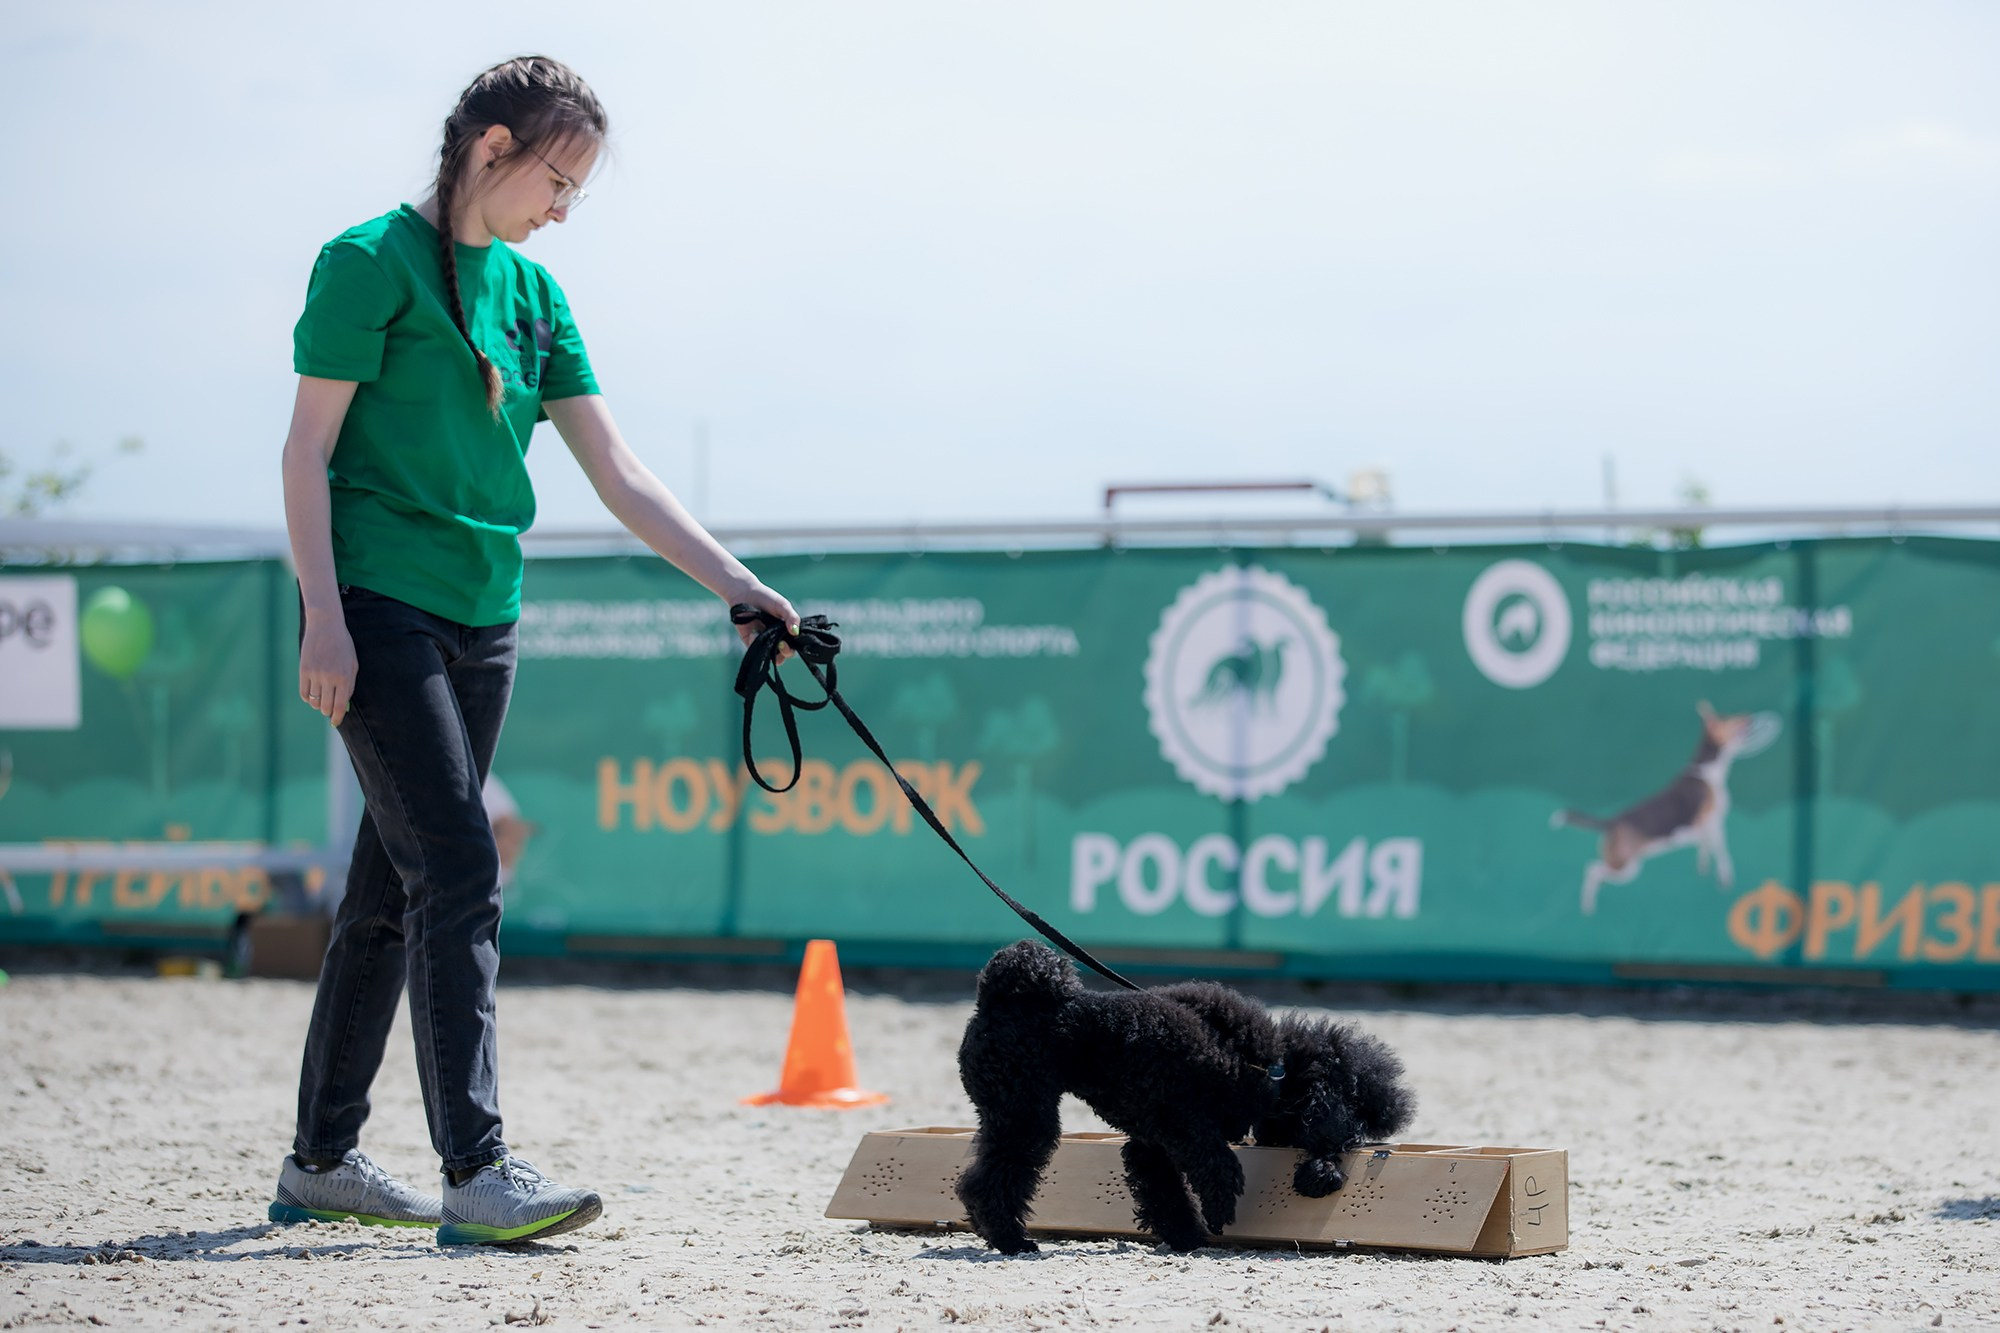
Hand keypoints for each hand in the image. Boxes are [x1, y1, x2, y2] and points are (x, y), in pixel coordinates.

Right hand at [300, 612, 358, 726]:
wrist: (326, 626)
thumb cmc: (343, 646)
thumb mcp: (352, 664)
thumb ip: (349, 685)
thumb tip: (344, 706)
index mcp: (344, 677)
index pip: (340, 706)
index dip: (337, 718)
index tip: (336, 723)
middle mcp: (329, 678)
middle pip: (325, 706)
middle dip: (328, 712)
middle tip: (329, 710)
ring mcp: (315, 674)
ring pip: (314, 701)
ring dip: (317, 704)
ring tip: (322, 700)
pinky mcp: (303, 670)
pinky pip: (303, 693)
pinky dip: (307, 698)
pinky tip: (312, 695)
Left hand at [733, 582, 799, 663]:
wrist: (745, 594)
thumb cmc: (766, 598)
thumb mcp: (783, 606)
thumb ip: (792, 617)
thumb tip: (796, 632)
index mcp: (786, 631)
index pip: (794, 645)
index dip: (794, 646)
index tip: (792, 640)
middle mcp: (776, 638)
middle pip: (784, 654)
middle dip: (785, 651)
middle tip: (782, 644)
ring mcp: (764, 641)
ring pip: (771, 655)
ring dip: (771, 650)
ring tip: (769, 639)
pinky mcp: (751, 642)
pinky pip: (756, 650)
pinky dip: (756, 642)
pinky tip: (753, 632)